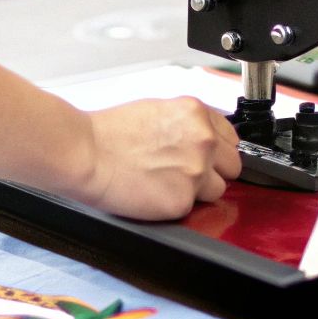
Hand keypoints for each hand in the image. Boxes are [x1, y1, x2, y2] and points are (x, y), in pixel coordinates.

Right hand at [68, 98, 241, 219]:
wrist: (85, 153)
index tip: (203, 156)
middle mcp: (203, 140)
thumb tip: (198, 139)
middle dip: (213, 171)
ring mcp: (196, 171)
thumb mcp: (157, 110)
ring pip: (217, 190)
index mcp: (197, 114)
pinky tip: (154, 193)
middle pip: (233, 165)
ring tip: (165, 183)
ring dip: (197, 191)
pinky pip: (192, 208)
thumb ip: (187, 124)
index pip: (231, 138)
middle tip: (183, 172)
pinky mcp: (183, 200)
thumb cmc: (108, 134)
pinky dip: (175, 205)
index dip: (215, 150)